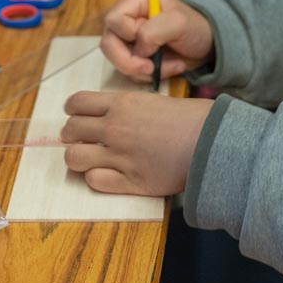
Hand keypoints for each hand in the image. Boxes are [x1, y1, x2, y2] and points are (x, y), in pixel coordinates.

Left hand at [61, 91, 215, 194]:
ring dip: (77, 158)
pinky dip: (95, 178)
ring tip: (88, 159)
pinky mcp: (130, 181)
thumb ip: (126, 107)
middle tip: (80, 140)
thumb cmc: (190, 118)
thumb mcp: (153, 100)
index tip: (75, 116)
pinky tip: (106, 174)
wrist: (211, 141)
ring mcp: (120, 156)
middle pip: (70, 130)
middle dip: (71, 135)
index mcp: (121, 104)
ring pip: (74, 158)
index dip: (72, 110)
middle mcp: (114, 128)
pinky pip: (94, 181)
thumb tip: (109, 113)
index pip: (77, 103)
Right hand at [100, 0, 214, 81]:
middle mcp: (127, 18)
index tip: (152, 42)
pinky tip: (167, 68)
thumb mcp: (179, 23)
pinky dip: (148, 76)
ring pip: (117, 61)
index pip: (114, 20)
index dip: (129, 34)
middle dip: (130, 62)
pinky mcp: (133, 56)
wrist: (206, 46)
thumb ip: (155, 30)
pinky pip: (129, 72)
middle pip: (108, 43)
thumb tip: (138, 49)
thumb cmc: (195, 28)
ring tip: (170, 65)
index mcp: (136, 1)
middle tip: (152, 69)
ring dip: (144, 70)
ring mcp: (128, 39)